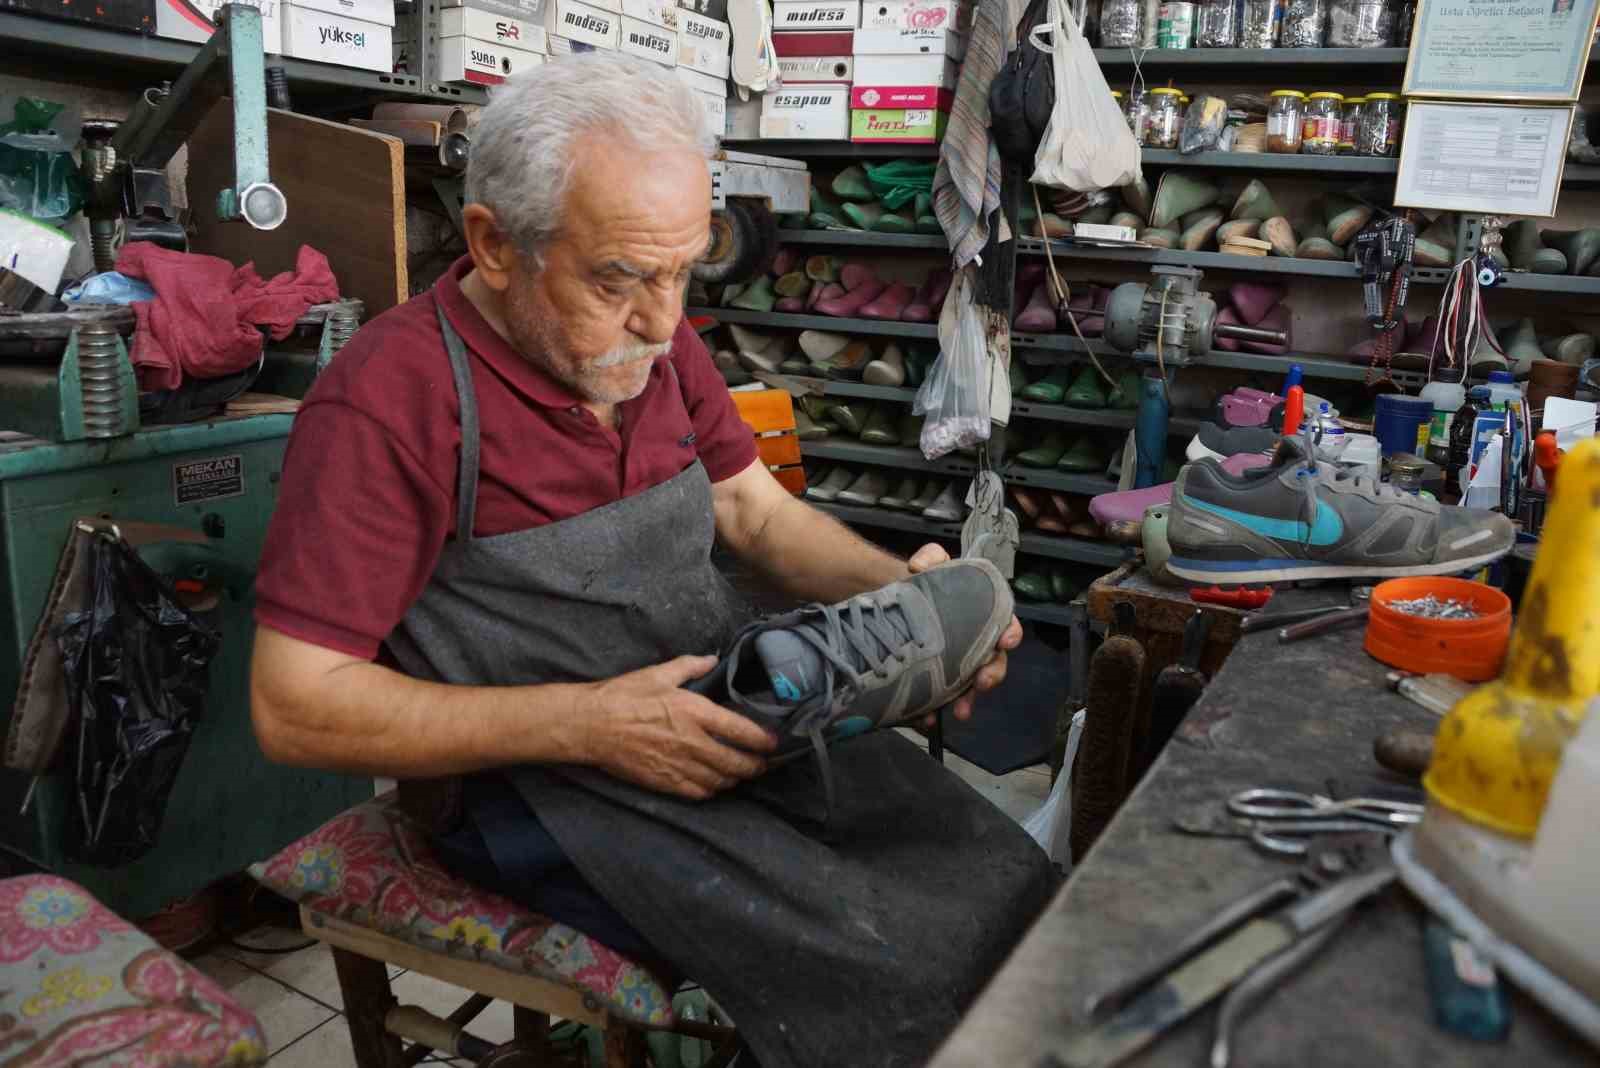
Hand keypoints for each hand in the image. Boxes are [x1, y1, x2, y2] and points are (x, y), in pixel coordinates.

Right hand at [579, 656, 777, 800]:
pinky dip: (712, 790)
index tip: (774, 743)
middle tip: (763, 764)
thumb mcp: (659, 673)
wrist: (590, 725)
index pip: (743, 731)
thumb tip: (712, 659)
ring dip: (735, 779)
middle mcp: (693, 742)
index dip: (764, 741)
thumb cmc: (623, 696)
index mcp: (695, 712)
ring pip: (721, 781)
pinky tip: (714, 784)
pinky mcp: (664, 782)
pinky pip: (698, 793)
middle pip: (737, 763)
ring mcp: (679, 765)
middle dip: (756, 766)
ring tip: (741, 773)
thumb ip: (691, 666)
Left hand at [907, 543, 1023, 725]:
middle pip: (993, 662)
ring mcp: (957, 664)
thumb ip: (930, 557)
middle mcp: (975, 642)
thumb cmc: (921, 585)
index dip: (1010, 634)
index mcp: (982, 615)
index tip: (1006, 642)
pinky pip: (941, 699)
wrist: (892, 604)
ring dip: (968, 700)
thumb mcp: (928, 564)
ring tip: (959, 710)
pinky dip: (934, 710)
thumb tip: (921, 565)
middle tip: (981, 683)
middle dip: (992, 675)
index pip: (1005, 625)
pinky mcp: (936, 680)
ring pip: (970, 686)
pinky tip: (926, 717)